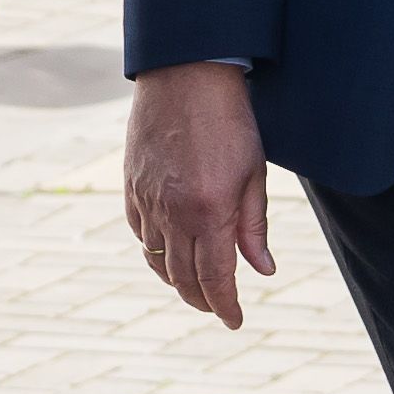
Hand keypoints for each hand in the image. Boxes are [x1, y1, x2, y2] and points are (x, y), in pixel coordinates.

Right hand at [125, 61, 274, 326]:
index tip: (235, 320)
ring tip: (194, 287)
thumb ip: (254, 227)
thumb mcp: (253, 173)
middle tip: (218, 308)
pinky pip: (139, 231)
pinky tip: (168, 250)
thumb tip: (262, 270)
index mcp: (209, 213)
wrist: (186, 73)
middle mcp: (173, 212)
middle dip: (202, 300)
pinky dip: (153, 250)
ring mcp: (147, 199)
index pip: (215, 280)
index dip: (225, 306)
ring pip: (156, 259)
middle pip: (182, 278)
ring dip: (175, 280)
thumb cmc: (229, 120)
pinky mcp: (131, 184)